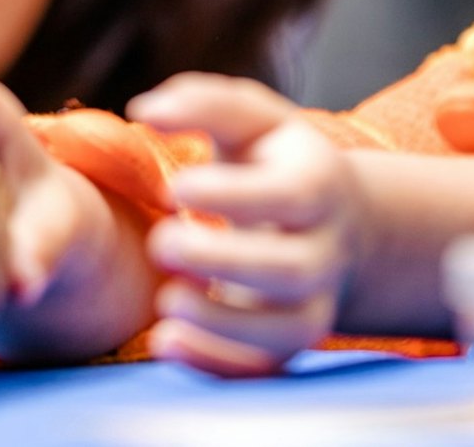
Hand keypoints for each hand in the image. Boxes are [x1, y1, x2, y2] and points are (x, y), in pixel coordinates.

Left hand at [129, 73, 360, 376]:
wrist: (329, 220)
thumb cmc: (272, 157)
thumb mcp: (250, 119)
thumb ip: (202, 103)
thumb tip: (144, 109)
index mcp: (319, 183)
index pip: (291, 195)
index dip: (234, 195)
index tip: (175, 186)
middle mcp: (325, 248)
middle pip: (289, 268)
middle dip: (222, 261)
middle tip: (161, 243)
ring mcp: (314, 303)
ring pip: (283, 331)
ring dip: (220, 323)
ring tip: (165, 299)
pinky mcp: (290, 344)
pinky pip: (262, 370)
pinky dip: (215, 364)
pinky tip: (164, 341)